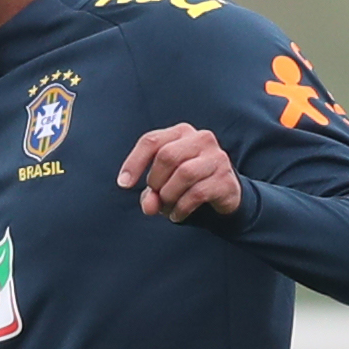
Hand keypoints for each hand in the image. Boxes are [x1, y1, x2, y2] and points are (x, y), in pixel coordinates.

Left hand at [118, 123, 241, 222]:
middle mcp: (201, 139)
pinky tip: (178, 215)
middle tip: (157, 196)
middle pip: (166, 156)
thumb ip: (151, 194)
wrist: (224, 193)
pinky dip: (181, 208)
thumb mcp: (163, 185)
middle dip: (155, 181)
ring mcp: (217, 157)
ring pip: (184, 174)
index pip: (151, 141)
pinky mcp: (225, 179)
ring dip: (169, 196)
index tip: (123, 184)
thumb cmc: (187, 183)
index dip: (134, 163)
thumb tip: (149, 205)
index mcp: (181, 133)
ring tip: (167, 207)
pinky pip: (197, 193)